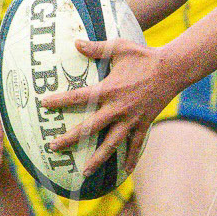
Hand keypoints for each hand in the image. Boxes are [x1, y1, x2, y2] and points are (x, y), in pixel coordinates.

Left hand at [40, 38, 178, 175]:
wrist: (172, 69)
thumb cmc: (144, 56)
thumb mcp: (119, 47)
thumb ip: (96, 48)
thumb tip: (75, 43)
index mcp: (109, 89)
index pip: (78, 97)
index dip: (60, 101)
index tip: (44, 104)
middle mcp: (118, 108)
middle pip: (90, 128)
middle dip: (70, 139)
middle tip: (53, 148)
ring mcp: (131, 119)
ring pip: (111, 143)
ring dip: (97, 158)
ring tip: (84, 172)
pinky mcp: (143, 124)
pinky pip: (135, 145)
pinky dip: (131, 158)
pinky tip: (124, 172)